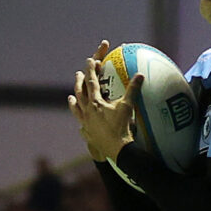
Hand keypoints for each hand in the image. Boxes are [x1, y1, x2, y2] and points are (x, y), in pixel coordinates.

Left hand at [67, 39, 136, 164]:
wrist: (118, 149)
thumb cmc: (122, 127)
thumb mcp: (127, 107)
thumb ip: (133, 90)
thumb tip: (140, 75)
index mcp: (95, 103)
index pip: (91, 82)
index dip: (90, 69)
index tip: (89, 60)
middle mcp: (86, 112)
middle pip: (79, 93)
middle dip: (79, 82)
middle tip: (78, 74)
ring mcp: (85, 124)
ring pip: (76, 110)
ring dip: (73, 102)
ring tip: (70, 97)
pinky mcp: (88, 134)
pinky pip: (81, 125)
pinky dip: (80, 121)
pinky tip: (80, 124)